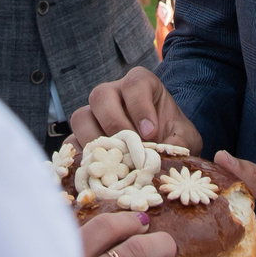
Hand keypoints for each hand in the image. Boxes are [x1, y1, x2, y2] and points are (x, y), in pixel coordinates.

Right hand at [72, 66, 201, 152]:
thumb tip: (163, 158)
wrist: (164, 151)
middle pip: (101, 96)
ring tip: (113, 163)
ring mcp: (94, 115)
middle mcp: (113, 94)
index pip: (135, 84)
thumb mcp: (185, 138)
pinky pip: (70, 143)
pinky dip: (81, 158)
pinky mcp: (81, 138)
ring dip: (94, 141)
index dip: (140, 107)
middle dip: (113, 122)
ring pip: (81, 117)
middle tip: (128, 148)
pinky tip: (97, 173)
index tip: (151, 133)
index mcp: (140, 85)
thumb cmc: (174, 137)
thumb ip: (180, 143)